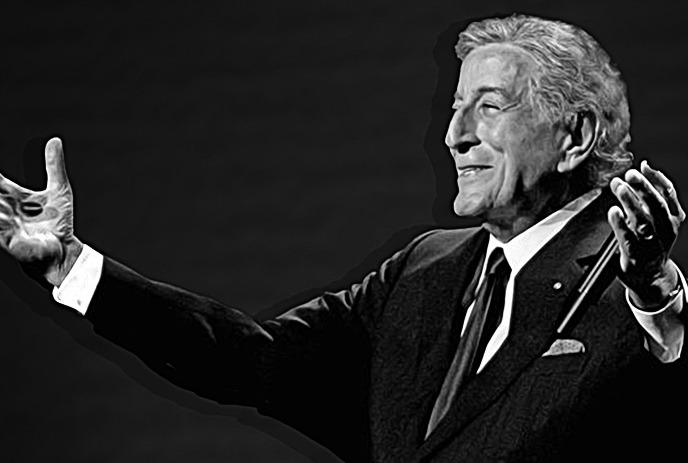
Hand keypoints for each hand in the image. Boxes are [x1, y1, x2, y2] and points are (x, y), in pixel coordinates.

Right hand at [0, 137, 81, 285]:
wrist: (64, 250)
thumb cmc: (59, 223)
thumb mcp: (59, 190)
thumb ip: (54, 166)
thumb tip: (55, 140)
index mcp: (12, 195)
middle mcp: (3, 207)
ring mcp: (3, 222)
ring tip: (0, 206)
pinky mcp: (6, 237)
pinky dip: (0, 219)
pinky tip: (2, 215)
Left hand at [607, 160, 684, 308]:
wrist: (652, 276)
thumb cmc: (653, 240)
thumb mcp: (661, 216)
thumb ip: (654, 192)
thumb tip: (644, 166)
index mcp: (673, 218)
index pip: (668, 194)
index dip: (656, 178)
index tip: (642, 167)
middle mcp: (665, 230)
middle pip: (656, 205)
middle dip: (642, 187)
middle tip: (628, 175)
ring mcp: (650, 243)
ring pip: (643, 220)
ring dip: (630, 201)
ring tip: (619, 187)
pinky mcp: (634, 255)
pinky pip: (627, 238)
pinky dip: (620, 224)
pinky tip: (613, 212)